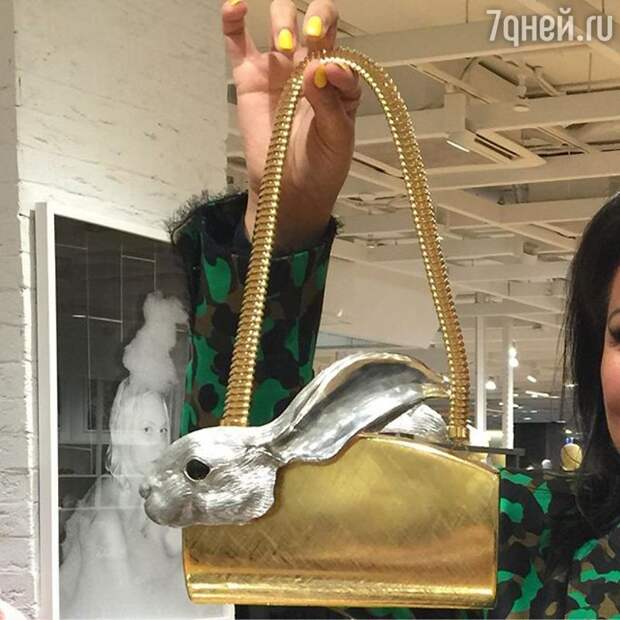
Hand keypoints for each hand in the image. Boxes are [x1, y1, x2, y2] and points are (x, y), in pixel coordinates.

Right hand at [222, 0, 360, 250]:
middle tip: (306, 39)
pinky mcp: (249, 78)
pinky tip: (236, 7)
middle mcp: (308, 65)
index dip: (332, 33)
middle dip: (311, 16)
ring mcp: (277, 69)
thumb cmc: (322, 165)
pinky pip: (237, 41)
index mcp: (336, 76)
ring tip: (282, 49)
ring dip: (282, 22)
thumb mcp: (338, 137)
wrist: (290, 190)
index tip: (323, 57)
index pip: (338, 37)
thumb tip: (319, 65)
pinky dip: (232, 19)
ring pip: (279, 21)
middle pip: (311, 17)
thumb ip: (332, 101)